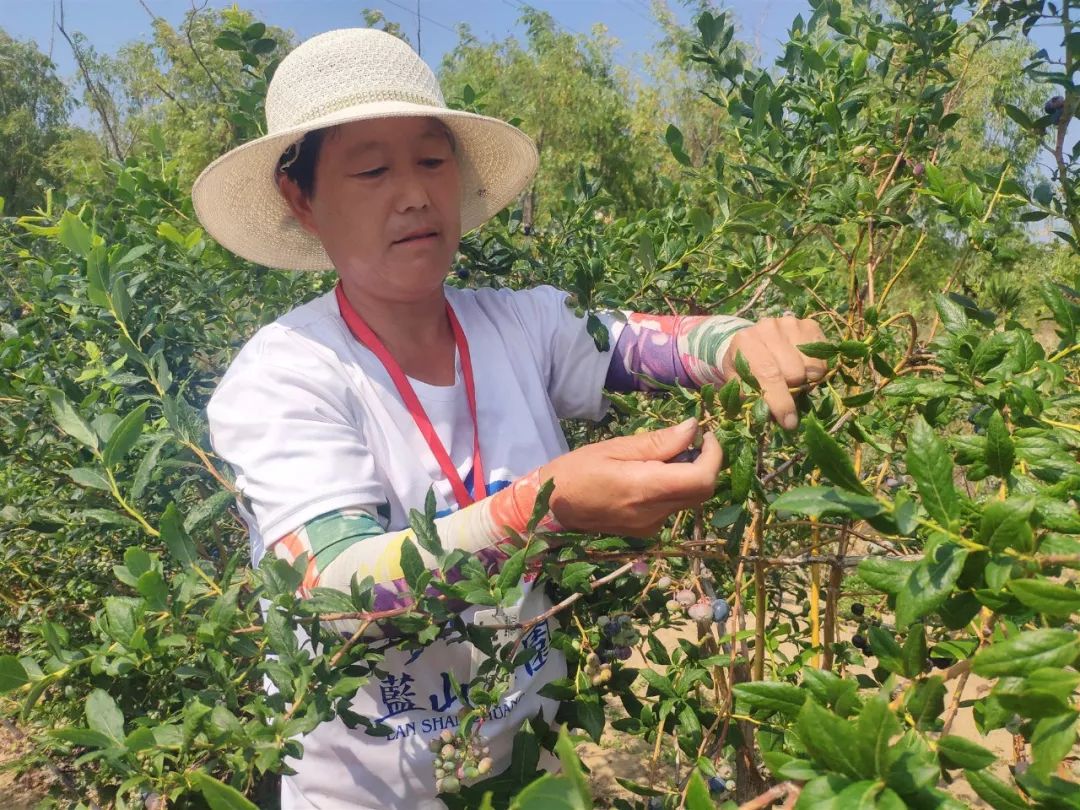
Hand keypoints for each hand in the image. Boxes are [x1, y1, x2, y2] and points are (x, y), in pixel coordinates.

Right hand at [539, 418, 720, 537]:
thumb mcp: (615, 447)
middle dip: (707, 463)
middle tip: (692, 440)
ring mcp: (650, 526)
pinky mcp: (645, 531)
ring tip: (667, 454)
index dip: (714, 456)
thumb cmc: (575, 471)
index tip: (705, 435)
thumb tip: (692, 429)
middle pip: (702, 491)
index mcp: (645, 488)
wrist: (548, 508)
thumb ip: (657, 442)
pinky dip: (674, 487)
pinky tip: (654, 474)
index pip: (702, 479)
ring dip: (690, 474)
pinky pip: (672, 506)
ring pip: (690, 499)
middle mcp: (653, 513)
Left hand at [722, 315, 826, 429]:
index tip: (789, 422)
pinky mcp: (809, 325)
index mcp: (745, 342)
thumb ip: (747, 398)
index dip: (780, 402)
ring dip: (805, 381)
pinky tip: (802, 367)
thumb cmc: (743, 365)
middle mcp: (768, 328)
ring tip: (792, 379)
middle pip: (794, 372)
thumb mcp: (736, 382)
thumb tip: (767, 417)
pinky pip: (822, 358)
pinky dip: (815, 370)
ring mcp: (790, 324)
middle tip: (786, 394)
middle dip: (793, 392)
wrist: (751, 340)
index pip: (768, 374)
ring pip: (811, 367)